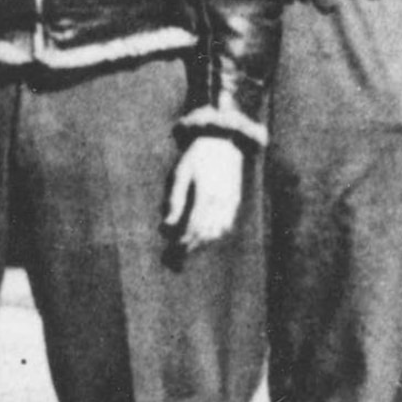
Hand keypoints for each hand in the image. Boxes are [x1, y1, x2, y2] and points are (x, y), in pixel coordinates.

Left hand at [164, 135, 245, 250]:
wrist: (222, 141)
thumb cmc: (196, 157)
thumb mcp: (179, 174)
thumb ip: (174, 200)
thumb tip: (166, 226)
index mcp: (206, 195)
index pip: (194, 228)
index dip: (182, 243)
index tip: (170, 252)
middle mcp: (221, 201)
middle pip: (206, 235)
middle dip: (190, 249)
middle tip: (174, 260)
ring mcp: (230, 202)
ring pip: (218, 233)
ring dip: (202, 245)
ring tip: (186, 251)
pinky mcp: (234, 201)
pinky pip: (226, 225)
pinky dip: (214, 236)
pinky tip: (202, 238)